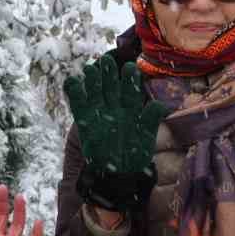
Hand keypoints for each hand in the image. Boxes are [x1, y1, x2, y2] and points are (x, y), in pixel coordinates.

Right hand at [62, 55, 168, 209]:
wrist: (118, 175)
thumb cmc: (135, 155)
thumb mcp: (146, 136)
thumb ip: (151, 118)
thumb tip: (162, 105)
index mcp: (131, 108)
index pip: (130, 89)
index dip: (130, 78)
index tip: (130, 67)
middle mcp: (115, 107)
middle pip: (111, 86)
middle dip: (110, 74)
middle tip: (107, 60)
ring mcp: (99, 112)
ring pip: (95, 91)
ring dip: (93, 80)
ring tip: (90, 69)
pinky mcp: (85, 120)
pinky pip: (78, 104)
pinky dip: (74, 93)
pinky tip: (72, 81)